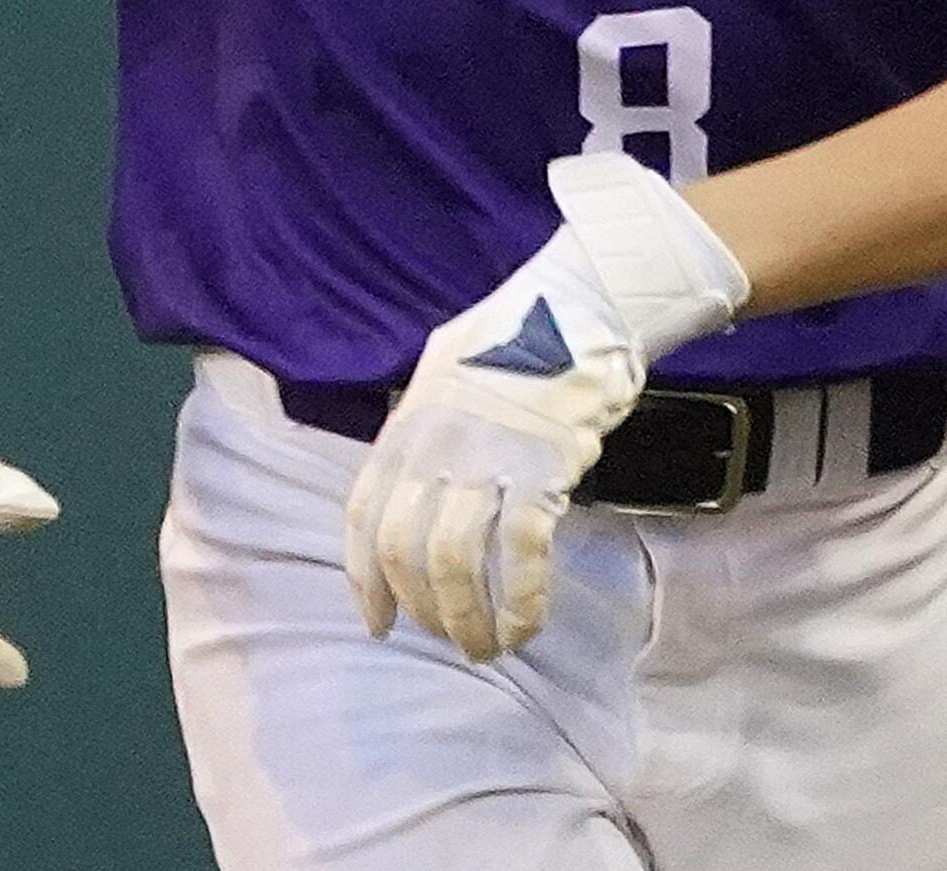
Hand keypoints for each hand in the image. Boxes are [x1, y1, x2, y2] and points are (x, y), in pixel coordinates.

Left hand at [344, 154, 747, 662]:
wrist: (582, 300)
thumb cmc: (519, 333)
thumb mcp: (446, 371)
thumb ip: (425, 427)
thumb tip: (414, 478)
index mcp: (408, 422)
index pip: (365, 516)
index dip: (366, 579)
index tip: (378, 623)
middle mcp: (435, 444)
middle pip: (405, 549)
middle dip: (423, 608)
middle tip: (447, 637)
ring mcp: (486, 457)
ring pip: (455, 563)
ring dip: (467, 619)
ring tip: (486, 647)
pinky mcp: (540, 469)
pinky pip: (521, 555)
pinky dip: (522, 602)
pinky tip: (528, 625)